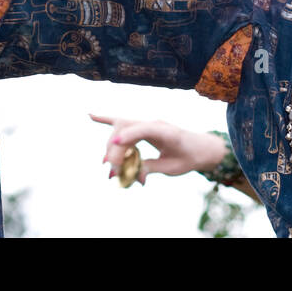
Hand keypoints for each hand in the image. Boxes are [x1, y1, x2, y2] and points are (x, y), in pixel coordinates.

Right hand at [91, 113, 225, 184]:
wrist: (200, 148)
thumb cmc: (188, 157)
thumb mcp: (172, 167)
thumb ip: (152, 167)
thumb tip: (132, 174)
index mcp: (166, 131)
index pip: (143, 129)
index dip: (127, 137)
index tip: (114, 148)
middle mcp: (154, 124)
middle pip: (126, 130)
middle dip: (115, 151)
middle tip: (113, 174)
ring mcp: (147, 124)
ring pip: (121, 130)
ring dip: (112, 148)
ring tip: (109, 168)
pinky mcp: (142, 128)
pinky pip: (122, 123)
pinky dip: (107, 120)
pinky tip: (91, 115)